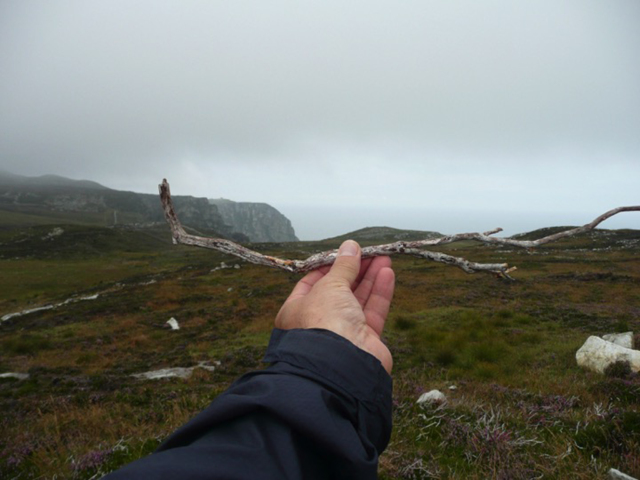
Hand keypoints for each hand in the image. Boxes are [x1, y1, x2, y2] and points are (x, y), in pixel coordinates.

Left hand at [275, 240, 394, 372]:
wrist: (342, 364)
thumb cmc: (323, 322)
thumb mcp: (330, 285)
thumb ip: (344, 265)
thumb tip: (351, 246)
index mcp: (297, 310)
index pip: (313, 283)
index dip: (329, 266)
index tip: (345, 253)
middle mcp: (318, 322)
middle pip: (339, 290)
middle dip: (355, 270)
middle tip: (371, 252)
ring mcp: (342, 333)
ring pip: (358, 300)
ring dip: (371, 278)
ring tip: (384, 257)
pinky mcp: (364, 340)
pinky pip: (373, 312)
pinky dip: (380, 293)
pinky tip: (388, 274)